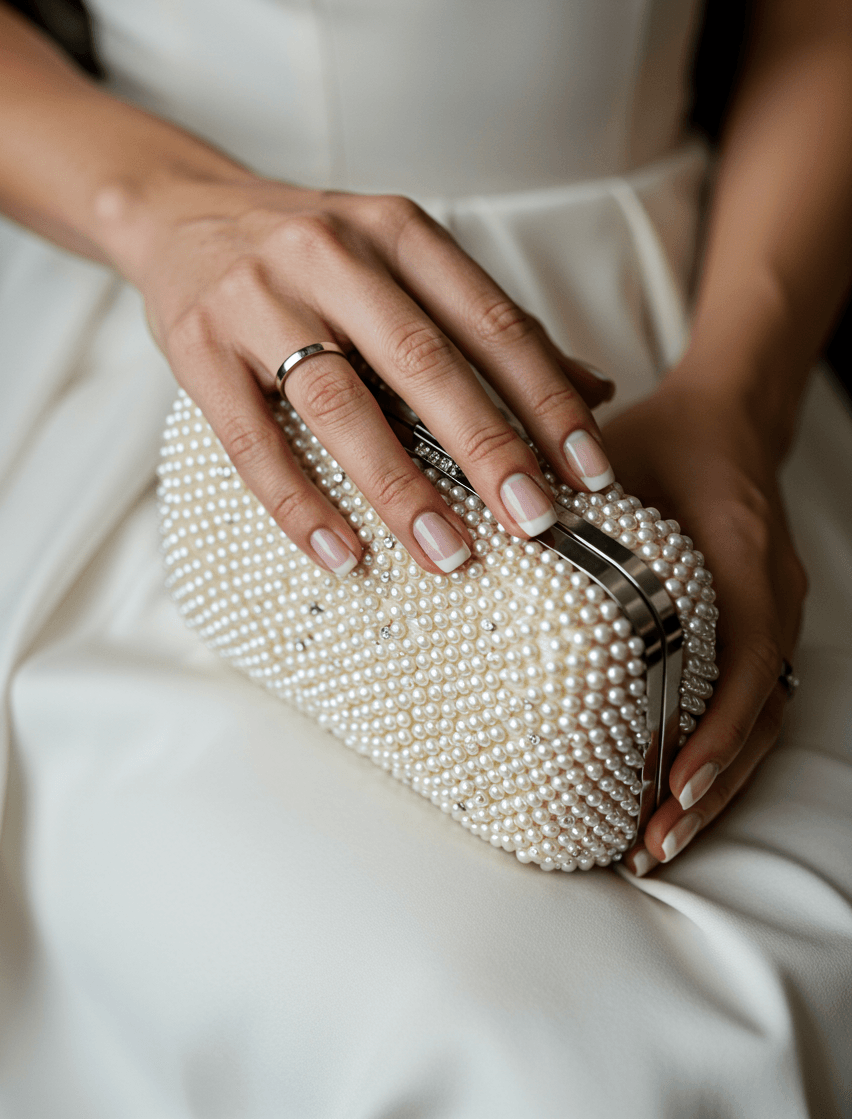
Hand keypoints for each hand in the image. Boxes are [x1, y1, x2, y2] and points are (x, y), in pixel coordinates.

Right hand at [102, 168, 614, 574]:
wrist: (180, 212)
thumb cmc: (312, 253)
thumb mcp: (402, 261)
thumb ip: (487, 323)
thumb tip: (594, 390)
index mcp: (398, 232)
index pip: (490, 321)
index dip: (546, 398)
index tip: (589, 469)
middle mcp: (332, 255)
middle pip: (424, 362)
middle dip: (489, 448)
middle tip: (536, 521)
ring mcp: (258, 299)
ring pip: (342, 403)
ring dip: (400, 486)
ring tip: (449, 552)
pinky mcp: (198, 348)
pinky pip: (252, 441)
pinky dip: (300, 504)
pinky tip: (343, 554)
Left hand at [601, 373, 807, 872]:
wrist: (729, 416)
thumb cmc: (665, 436)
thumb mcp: (616, 457)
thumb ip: (571, 499)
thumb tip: (489, 539)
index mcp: (743, 556)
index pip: (748, 661)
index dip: (714, 729)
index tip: (671, 782)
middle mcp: (772, 597)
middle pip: (759, 716)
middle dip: (708, 788)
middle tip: (649, 843)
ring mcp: (770, 617)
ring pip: (758, 721)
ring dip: (713, 786)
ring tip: (653, 842)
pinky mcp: (754, 629)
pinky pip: (748, 704)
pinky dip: (714, 753)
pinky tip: (667, 789)